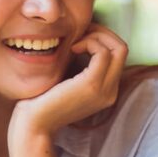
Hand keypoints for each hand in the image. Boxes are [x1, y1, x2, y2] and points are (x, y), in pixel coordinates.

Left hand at [9, 23, 127, 141]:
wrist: (34, 124)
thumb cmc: (43, 100)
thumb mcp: (68, 80)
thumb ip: (79, 65)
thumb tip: (82, 38)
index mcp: (106, 91)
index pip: (118, 55)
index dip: (102, 38)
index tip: (81, 36)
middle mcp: (111, 92)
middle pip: (123, 49)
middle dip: (103, 33)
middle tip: (81, 32)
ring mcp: (104, 89)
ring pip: (118, 48)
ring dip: (96, 36)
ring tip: (75, 42)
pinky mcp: (92, 84)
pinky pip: (103, 52)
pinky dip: (89, 42)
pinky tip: (72, 48)